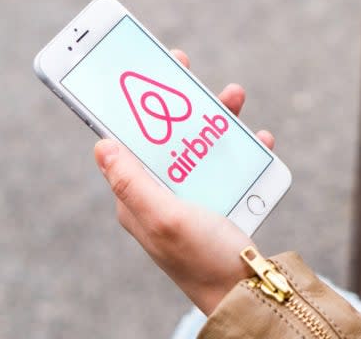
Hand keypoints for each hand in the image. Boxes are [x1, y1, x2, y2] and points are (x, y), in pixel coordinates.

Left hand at [93, 49, 275, 314]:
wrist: (250, 292)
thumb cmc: (205, 260)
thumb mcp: (165, 218)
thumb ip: (131, 182)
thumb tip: (101, 143)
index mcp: (139, 198)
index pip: (127, 141)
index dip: (131, 104)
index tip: (140, 71)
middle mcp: (163, 195)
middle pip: (166, 136)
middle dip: (177, 101)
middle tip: (186, 68)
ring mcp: (193, 198)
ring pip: (200, 145)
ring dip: (216, 118)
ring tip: (235, 97)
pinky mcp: (221, 202)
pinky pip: (229, 165)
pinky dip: (243, 149)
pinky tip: (260, 139)